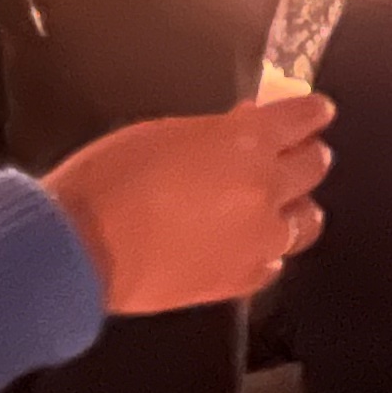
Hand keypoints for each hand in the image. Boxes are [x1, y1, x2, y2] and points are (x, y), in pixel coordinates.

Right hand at [41, 97, 332, 313]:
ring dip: (291, 208)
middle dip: (303, 157)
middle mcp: (264, 187)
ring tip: (270, 207)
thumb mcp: (163, 134)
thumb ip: (217, 132)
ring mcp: (258, 237)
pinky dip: (263, 252)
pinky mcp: (242, 278)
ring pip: (306, 219)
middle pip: (315, 166)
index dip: (311, 115)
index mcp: (246, 142)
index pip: (304, 119)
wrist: (76, 248)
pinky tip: (244, 247)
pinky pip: (274, 262)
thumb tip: (242, 126)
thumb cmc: (105, 185)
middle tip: (290, 158)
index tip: (316, 114)